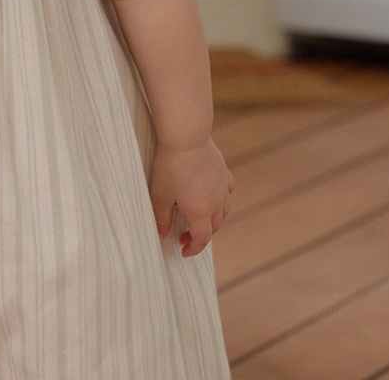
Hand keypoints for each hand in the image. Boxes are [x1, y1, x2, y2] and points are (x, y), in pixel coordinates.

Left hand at [149, 138, 233, 257]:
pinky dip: (221, 199)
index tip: (183, 251)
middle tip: (185, 235)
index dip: (193, 248)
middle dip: (201, 235)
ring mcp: (223, 187)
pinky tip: (213, 195)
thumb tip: (161, 237)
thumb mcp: (160, 195)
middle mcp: (217, 203)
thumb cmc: (171, 166)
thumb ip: (162, 219)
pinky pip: (227, 192)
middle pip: (214, 227)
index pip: (202, 238)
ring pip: (224, 211)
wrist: (187, 137)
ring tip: (199, 218)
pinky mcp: (224, 172)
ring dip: (212, 220)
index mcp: (201, 212)